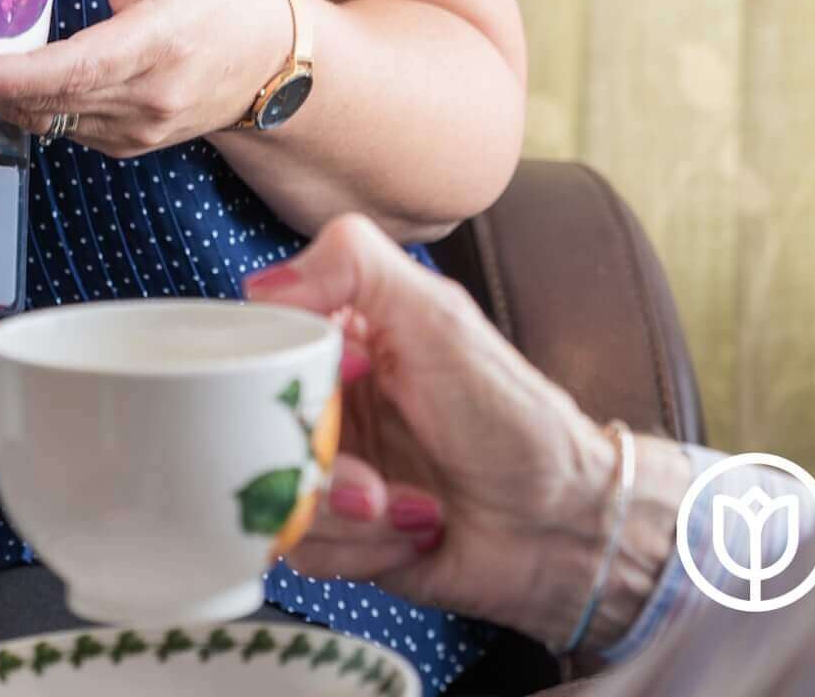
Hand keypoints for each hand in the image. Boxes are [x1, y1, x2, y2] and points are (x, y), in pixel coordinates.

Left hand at [0, 0, 294, 156]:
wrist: (273, 65)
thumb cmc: (227, 4)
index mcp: (159, 44)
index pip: (81, 69)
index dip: (19, 74)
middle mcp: (145, 99)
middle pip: (44, 100)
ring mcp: (133, 130)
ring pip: (44, 119)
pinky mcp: (122, 143)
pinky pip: (59, 126)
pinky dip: (21, 102)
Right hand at [241, 213, 615, 646]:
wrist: (560, 522)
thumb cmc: (510, 412)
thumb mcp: (437, 315)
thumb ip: (352, 264)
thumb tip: (261, 284)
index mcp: (340, 335)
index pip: (260, 338)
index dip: (285, 368)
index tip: (348, 375)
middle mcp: (325, 399)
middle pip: (254, 425)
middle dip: (318, 461)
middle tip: (373, 476)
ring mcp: (328, 469)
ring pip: (273, 492)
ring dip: (348, 513)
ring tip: (407, 505)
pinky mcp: (336, 536)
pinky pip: (302, 549)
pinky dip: (359, 548)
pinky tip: (413, 530)